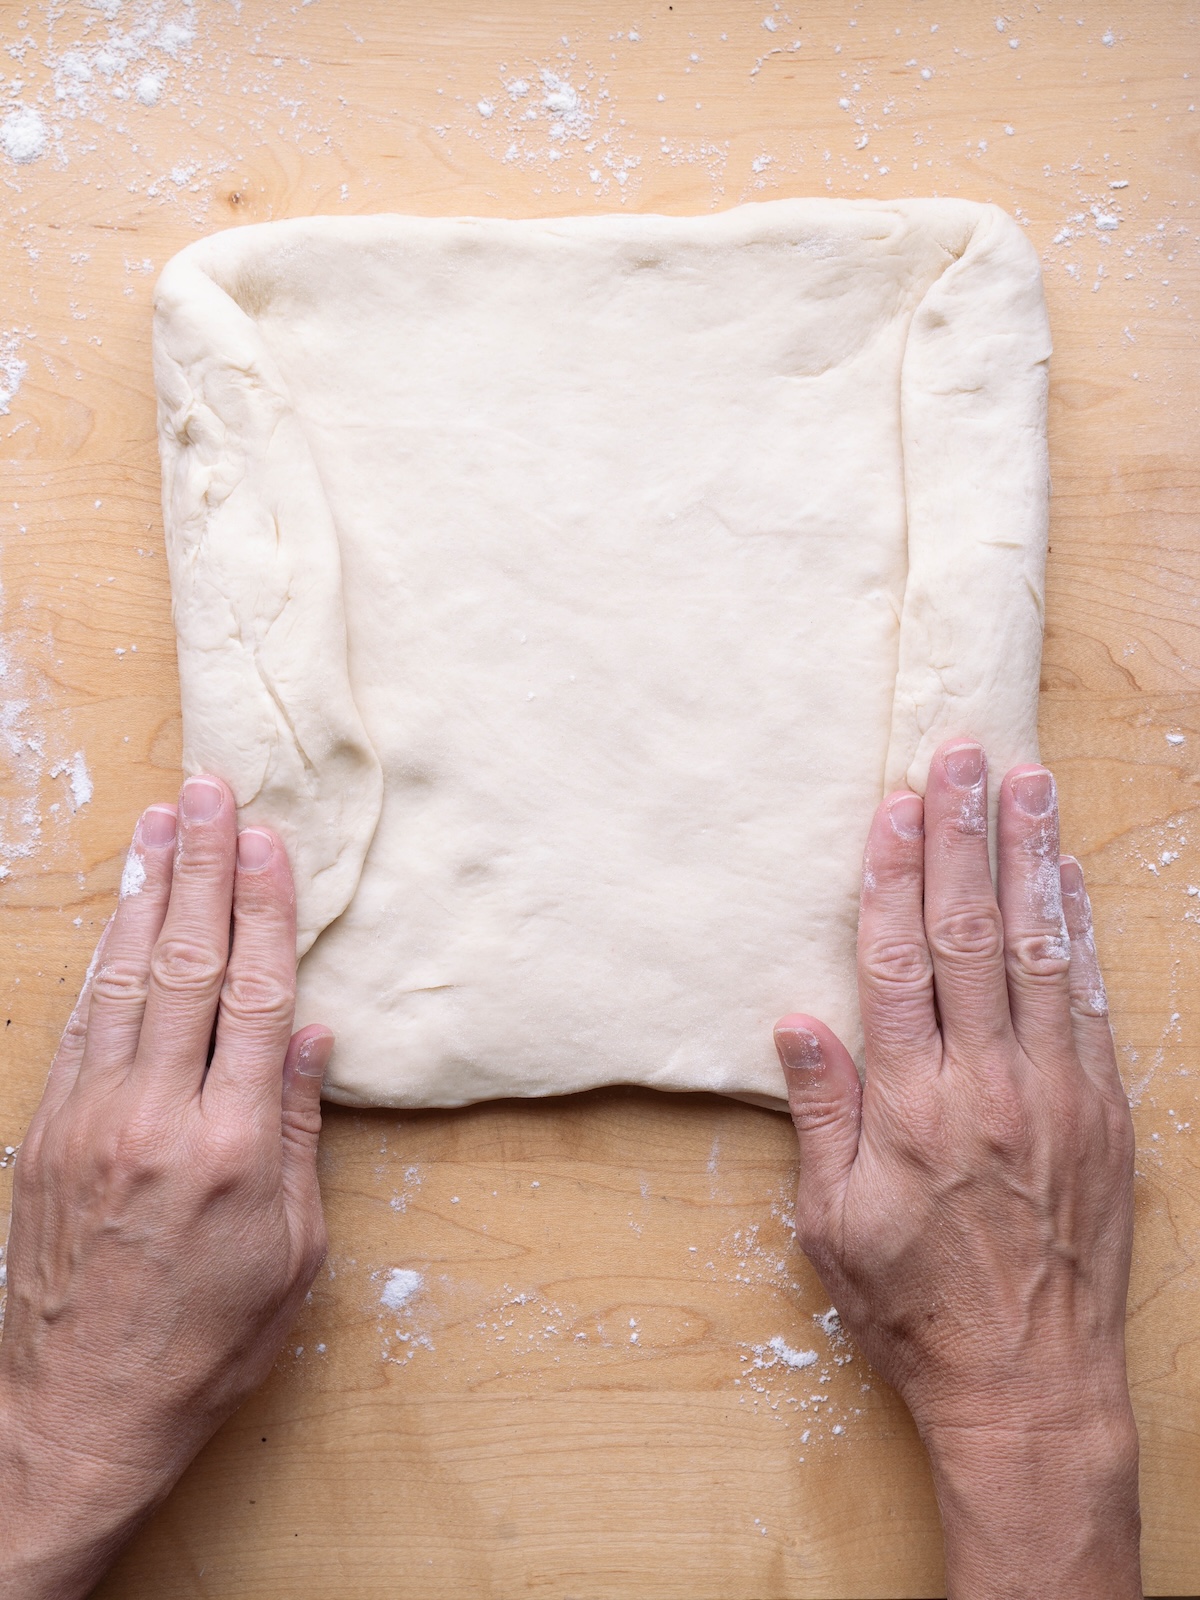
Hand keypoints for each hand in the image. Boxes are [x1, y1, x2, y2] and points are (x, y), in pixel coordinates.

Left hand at [0, 776, 331, 1599]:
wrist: (76, 1415)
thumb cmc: (206, 1346)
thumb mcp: (291, 1254)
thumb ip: (299, 1134)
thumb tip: (314, 1037)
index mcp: (233, 1148)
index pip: (257, 997)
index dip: (265, 909)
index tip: (267, 839)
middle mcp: (156, 1118)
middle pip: (186, 965)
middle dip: (201, 869)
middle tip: (208, 791)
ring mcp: (90, 1121)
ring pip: (123, 979)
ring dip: (145, 893)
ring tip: (158, 822)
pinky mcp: (46, 1134)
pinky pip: (79, 1023)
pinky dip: (102, 958)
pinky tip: (119, 915)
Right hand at [775, 739, 1139, 1599]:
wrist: (1032, 1386)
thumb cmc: (916, 1307)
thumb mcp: (833, 1222)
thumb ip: (821, 1112)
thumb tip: (797, 1018)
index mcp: (913, 1109)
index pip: (900, 964)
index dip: (894, 877)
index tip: (895, 807)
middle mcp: (989, 1086)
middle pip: (973, 935)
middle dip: (965, 836)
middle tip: (962, 756)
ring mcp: (1057, 1095)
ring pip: (1041, 951)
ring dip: (1033, 861)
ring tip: (1027, 785)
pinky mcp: (1105, 1112)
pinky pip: (1091, 1002)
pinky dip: (1080, 933)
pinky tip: (1070, 879)